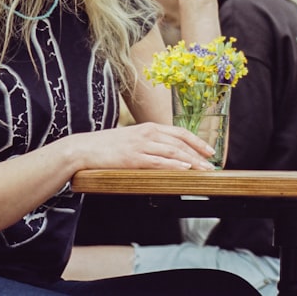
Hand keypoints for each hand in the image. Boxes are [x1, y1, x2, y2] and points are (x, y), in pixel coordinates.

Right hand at [74, 122, 216, 170]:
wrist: (84, 148)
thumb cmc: (108, 145)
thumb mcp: (133, 137)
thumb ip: (150, 141)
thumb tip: (168, 152)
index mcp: (150, 127)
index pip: (180, 132)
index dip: (197, 141)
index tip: (210, 150)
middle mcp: (148, 133)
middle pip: (180, 142)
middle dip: (199, 153)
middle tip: (212, 164)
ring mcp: (141, 145)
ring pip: (173, 152)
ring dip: (191, 161)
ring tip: (204, 170)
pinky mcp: (133, 158)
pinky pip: (158, 162)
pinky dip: (173, 165)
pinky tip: (185, 169)